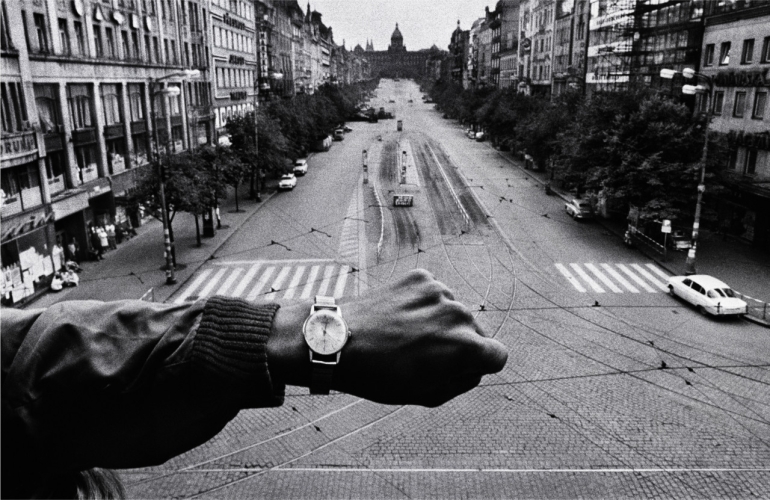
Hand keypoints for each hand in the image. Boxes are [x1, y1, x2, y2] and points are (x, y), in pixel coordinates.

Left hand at [270, 269, 507, 406]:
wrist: (337, 340)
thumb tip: (475, 366)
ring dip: (437, 323)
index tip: (457, 368)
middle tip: (421, 356)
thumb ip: (462, 381)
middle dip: (456, 344)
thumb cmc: (379, 375)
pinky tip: (398, 318)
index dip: (479, 366)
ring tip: (404, 336)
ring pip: (452, 312)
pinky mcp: (421, 277)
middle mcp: (459, 314)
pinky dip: (421, 305)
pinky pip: (433, 295)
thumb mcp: (425, 395)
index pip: (498, 355)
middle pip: (474, 332)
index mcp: (465, 347)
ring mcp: (440, 292)